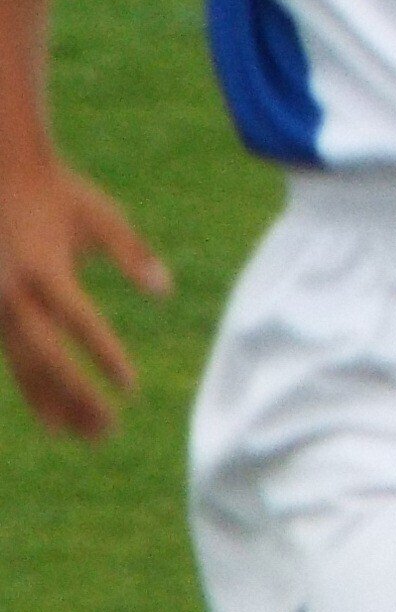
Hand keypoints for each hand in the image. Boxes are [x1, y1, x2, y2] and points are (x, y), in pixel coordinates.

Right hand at [0, 153, 171, 438]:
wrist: (2, 176)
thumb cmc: (62, 195)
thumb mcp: (102, 217)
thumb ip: (133, 254)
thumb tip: (164, 291)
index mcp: (43, 271)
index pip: (78, 323)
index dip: (103, 356)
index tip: (128, 386)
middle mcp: (13, 296)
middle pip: (45, 359)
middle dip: (75, 398)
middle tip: (107, 431)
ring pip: (24, 367)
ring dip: (52, 403)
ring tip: (81, 436)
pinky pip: (12, 358)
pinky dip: (32, 387)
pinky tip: (53, 414)